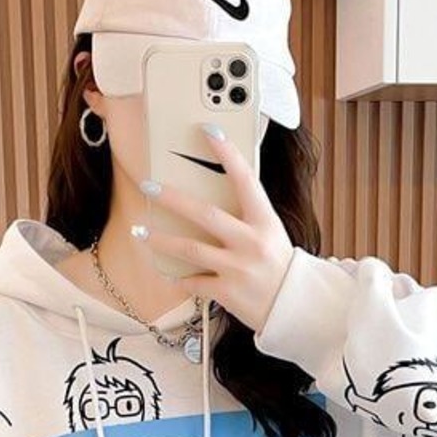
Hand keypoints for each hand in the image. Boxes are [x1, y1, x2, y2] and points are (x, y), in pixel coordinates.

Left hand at [136, 126, 294, 332]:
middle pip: (205, 214)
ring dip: (161, 240)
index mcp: (265, 221)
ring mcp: (239, 269)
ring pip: (190, 250)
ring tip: (140, 232)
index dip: (227, 153)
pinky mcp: (228, 293)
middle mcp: (252, 243)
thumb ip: (246, 217)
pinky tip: (165, 271)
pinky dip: (178, 277)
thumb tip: (207, 198)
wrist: (295, 307)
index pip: (245, 179)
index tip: (208, 130)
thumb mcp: (270, 234)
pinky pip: (194, 282)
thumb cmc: (279, 266)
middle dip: (172, 199)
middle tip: (147, 186)